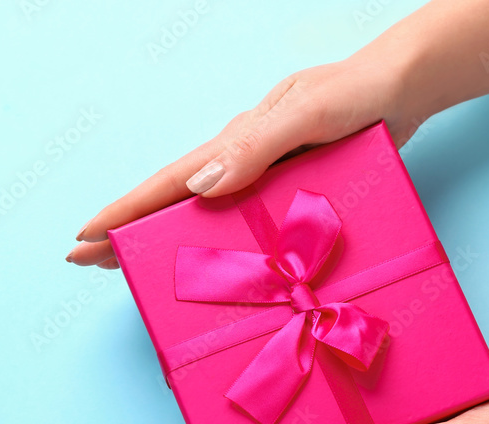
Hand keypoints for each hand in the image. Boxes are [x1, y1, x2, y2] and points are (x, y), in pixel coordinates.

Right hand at [66, 56, 423, 268]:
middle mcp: (245, 162)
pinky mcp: (294, 190)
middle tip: (89, 263)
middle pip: (176, 202)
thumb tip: (200, 187)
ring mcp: (268, 177)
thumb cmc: (357, 95)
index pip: (169, 183)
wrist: (404, 90)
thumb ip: (257, 146)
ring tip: (134, 267)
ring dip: (168, 240)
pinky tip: (218, 265)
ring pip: (207, 216)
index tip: (84, 240)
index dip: (125, 212)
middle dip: (129, 230)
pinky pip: (246, 223)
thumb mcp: (307, 114)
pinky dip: (220, 244)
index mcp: (238, 143)